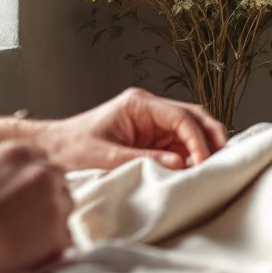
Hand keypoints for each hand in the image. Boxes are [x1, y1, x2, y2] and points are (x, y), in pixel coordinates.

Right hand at [0, 142, 72, 272]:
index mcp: (17, 154)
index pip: (38, 160)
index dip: (29, 178)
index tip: (19, 192)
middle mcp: (41, 173)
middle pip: (57, 179)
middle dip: (44, 195)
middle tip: (24, 214)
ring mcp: (53, 203)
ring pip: (65, 206)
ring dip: (52, 218)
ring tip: (25, 234)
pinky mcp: (57, 234)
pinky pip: (65, 237)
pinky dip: (52, 245)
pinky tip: (32, 252)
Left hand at [30, 87, 226, 170]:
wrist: (50, 150)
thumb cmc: (70, 149)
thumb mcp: (105, 157)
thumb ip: (143, 160)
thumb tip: (180, 164)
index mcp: (138, 104)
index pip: (180, 116)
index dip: (197, 138)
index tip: (203, 160)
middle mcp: (149, 108)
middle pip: (193, 116)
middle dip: (210, 136)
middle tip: (222, 158)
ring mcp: (152, 122)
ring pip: (190, 129)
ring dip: (203, 145)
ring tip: (212, 166)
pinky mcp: (151, 137)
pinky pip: (179, 143)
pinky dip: (191, 155)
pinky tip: (196, 169)